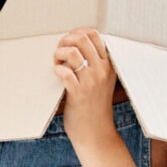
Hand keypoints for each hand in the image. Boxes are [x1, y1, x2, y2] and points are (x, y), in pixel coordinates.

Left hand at [54, 28, 117, 146]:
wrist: (96, 133)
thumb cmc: (95, 107)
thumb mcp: (102, 81)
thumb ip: (96, 63)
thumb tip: (77, 44)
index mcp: (109, 64)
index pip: (95, 35)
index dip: (77, 33)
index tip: (69, 41)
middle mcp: (102, 70)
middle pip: (83, 39)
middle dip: (66, 40)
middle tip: (60, 51)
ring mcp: (91, 82)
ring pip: (73, 53)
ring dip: (59, 53)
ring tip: (57, 61)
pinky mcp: (79, 94)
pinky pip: (66, 73)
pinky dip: (58, 69)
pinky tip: (58, 73)